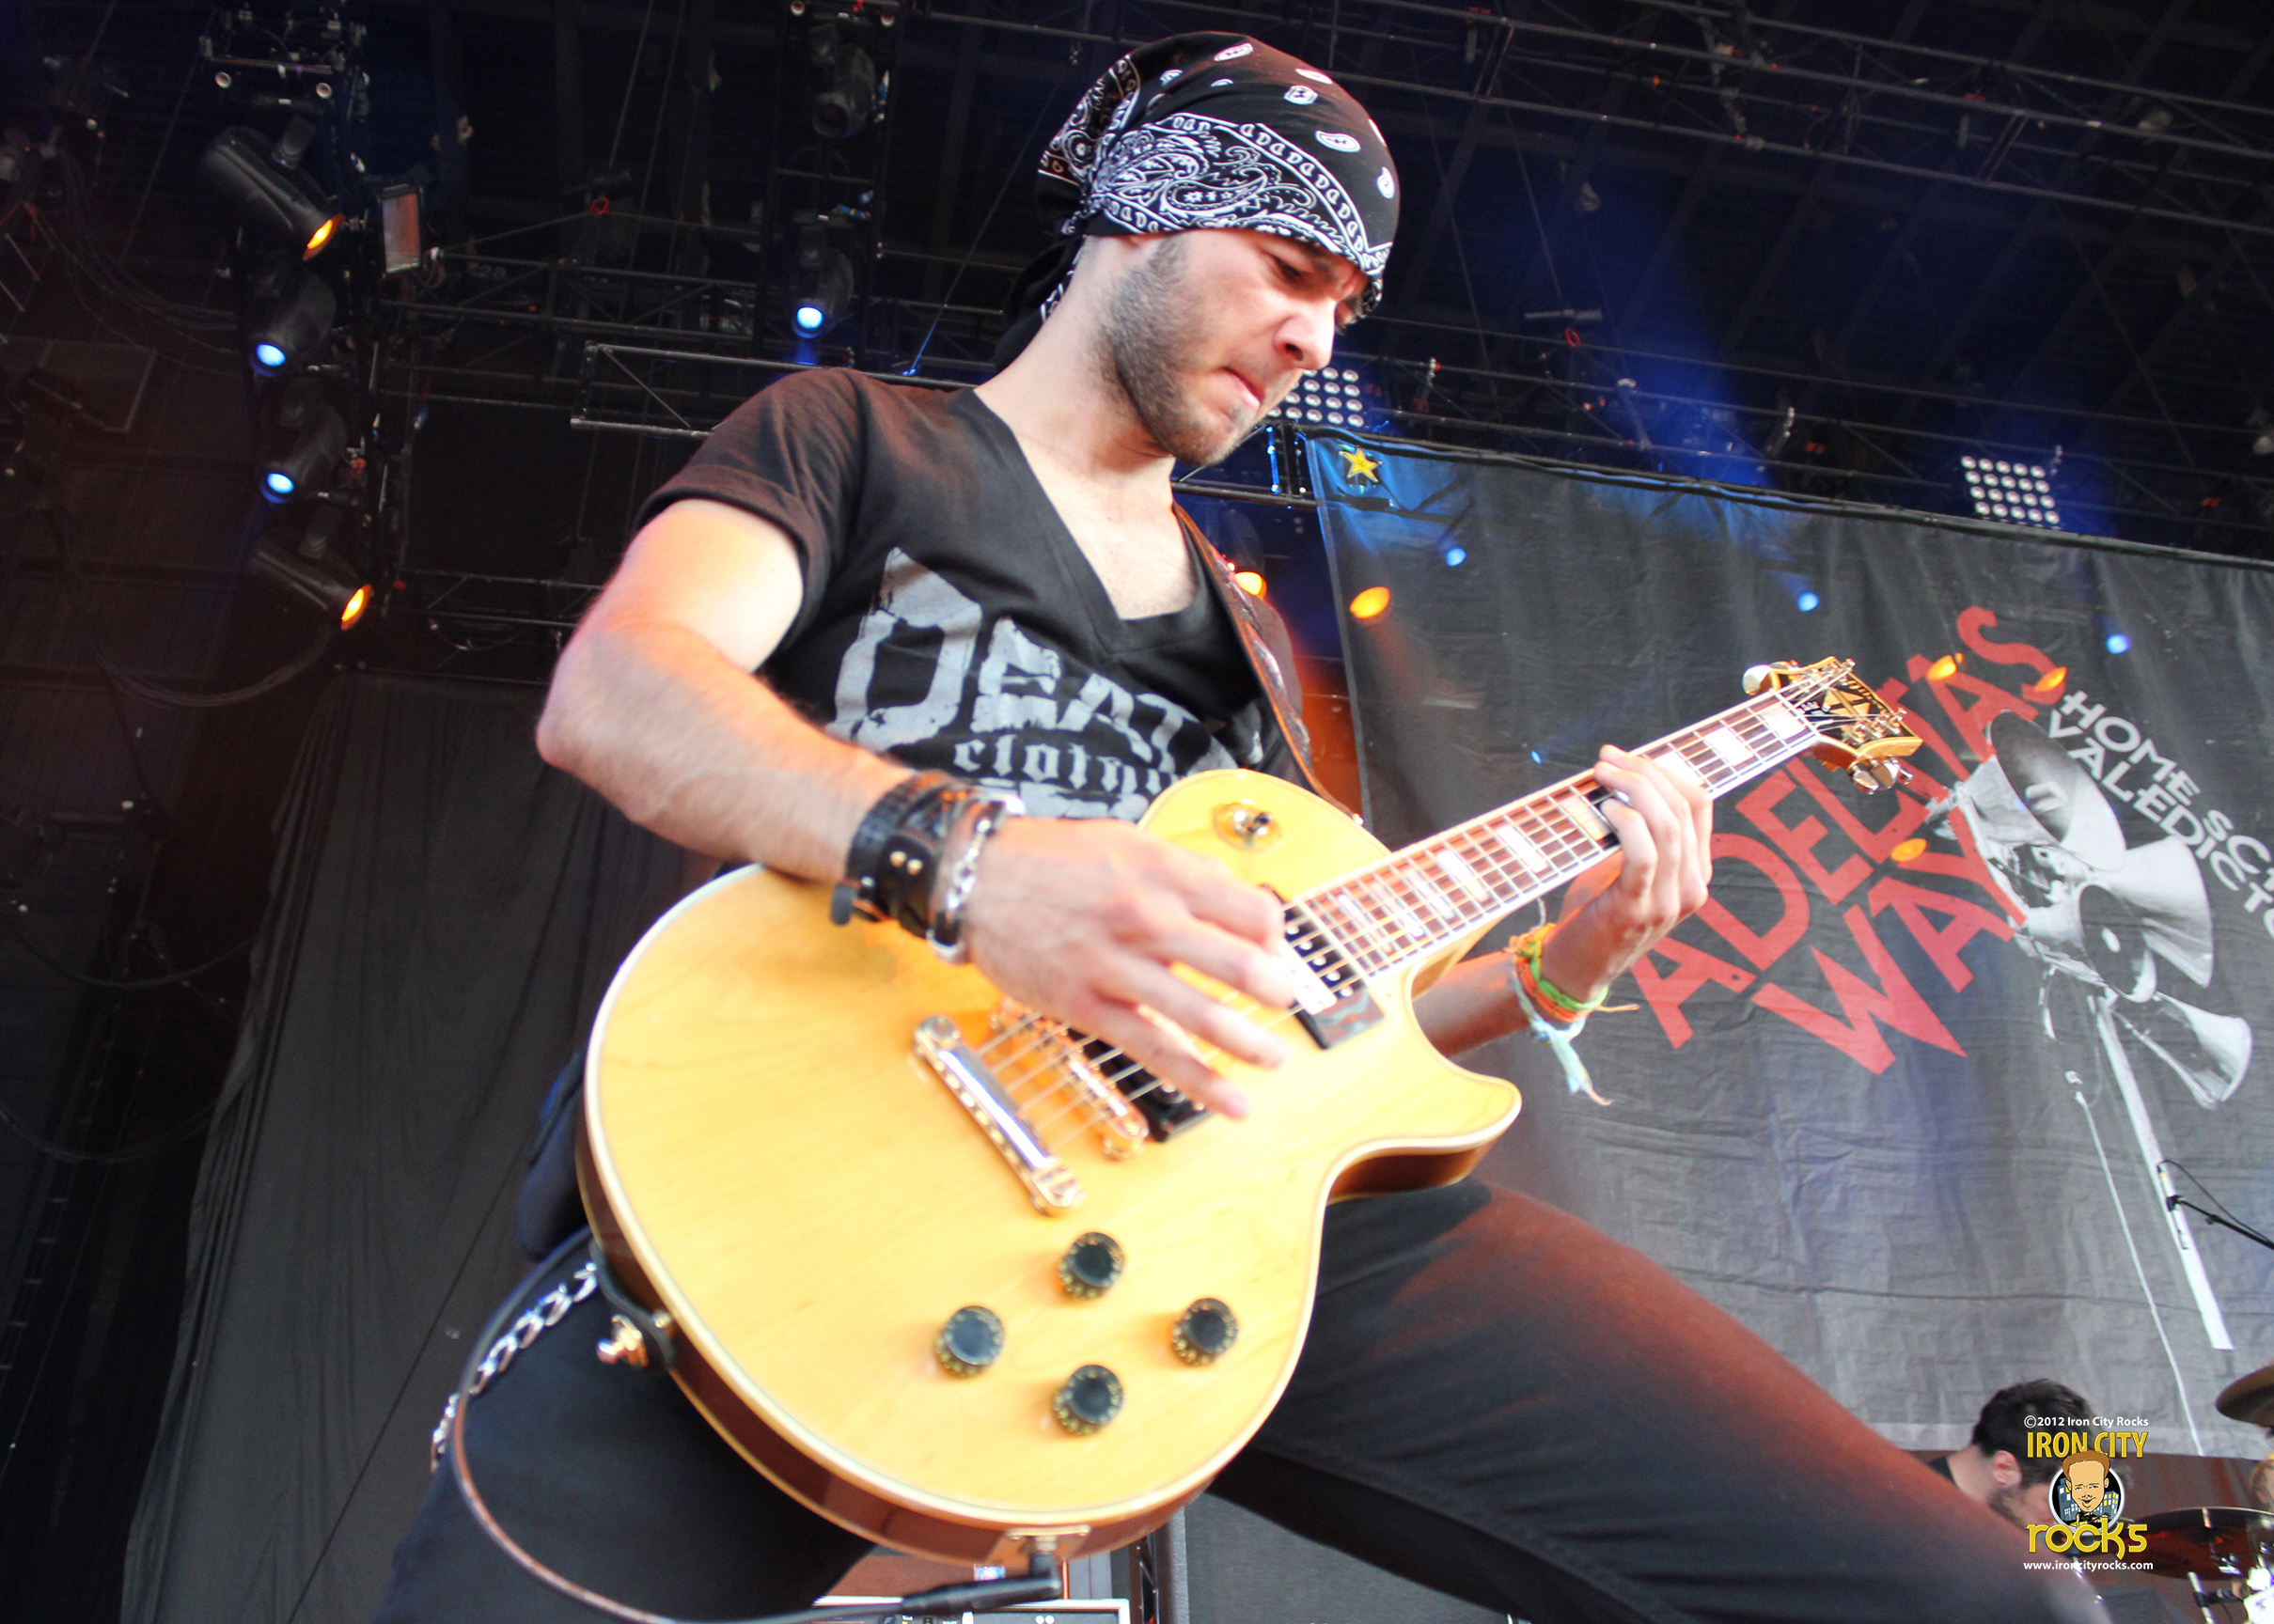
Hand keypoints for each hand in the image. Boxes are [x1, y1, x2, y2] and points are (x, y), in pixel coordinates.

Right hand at [959, 818, 1294, 1116]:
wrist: (975, 879)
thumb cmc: (1050, 859)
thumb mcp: (1127, 842)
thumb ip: (1185, 871)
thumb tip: (1237, 898)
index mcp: (1162, 874)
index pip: (1251, 910)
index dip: (1274, 933)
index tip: (1275, 947)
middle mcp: (1146, 919)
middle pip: (1238, 963)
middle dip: (1276, 989)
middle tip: (1287, 1000)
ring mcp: (1116, 968)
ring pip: (1202, 1015)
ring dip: (1250, 1044)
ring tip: (1275, 1060)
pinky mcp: (1088, 1008)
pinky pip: (1154, 1051)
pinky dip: (1199, 1082)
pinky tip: (1232, 1102)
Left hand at [1537, 745, 1713, 1004]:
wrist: (1575, 969)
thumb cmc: (1595, 913)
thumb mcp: (1624, 868)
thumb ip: (1635, 834)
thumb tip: (1621, 778)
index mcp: (1694, 873)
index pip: (1699, 805)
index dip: (1665, 771)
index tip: (1627, 756)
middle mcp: (1691, 886)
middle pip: (1683, 809)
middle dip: (1645, 772)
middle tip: (1607, 758)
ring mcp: (1669, 901)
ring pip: (1668, 826)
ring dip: (1633, 789)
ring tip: (1601, 773)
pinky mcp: (1637, 909)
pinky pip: (1644, 855)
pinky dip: (1627, 823)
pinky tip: (1607, 808)